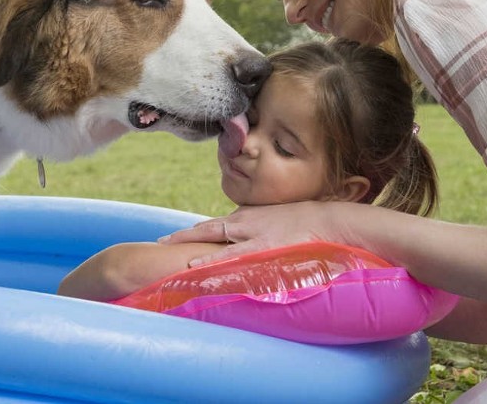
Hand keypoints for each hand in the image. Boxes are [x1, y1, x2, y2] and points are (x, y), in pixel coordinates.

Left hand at [160, 201, 348, 266]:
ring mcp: (251, 234)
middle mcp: (244, 222)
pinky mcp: (262, 247)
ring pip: (213, 240)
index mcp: (247, 217)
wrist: (328, 219)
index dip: (194, 232)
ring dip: (190, 248)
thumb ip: (262, 234)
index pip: (214, 225)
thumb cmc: (306, 224)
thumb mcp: (278, 225)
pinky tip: (194, 268)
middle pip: (206, 228)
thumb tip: (253, 246)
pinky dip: (211, 263)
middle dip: (182, 236)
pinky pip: (230, 257)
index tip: (174, 238)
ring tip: (167, 255)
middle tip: (159, 242)